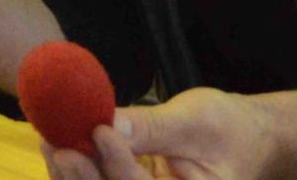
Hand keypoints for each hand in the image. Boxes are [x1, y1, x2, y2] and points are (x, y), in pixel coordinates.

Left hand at [41, 90, 278, 179]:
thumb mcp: (198, 121)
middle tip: (58, 144)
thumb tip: (110, 123)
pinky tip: (57, 146)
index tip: (100, 130)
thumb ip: (155, 127)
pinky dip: (78, 171)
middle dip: (84, 178)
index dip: (118, 165)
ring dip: (72, 176)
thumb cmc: (230, 128)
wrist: (245, 139)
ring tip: (51, 141)